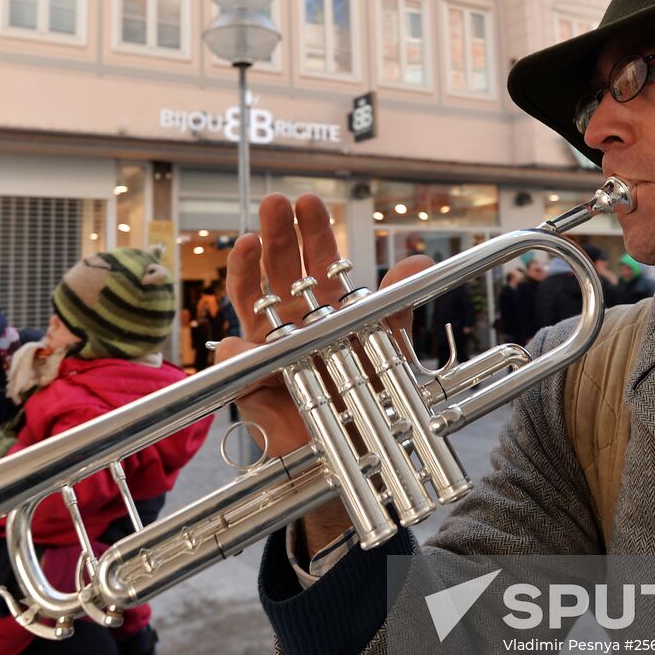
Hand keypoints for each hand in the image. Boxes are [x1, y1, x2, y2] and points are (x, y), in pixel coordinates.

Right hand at [217, 193, 430, 555]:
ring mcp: (269, 348)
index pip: (318, 262)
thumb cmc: (367, 400)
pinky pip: (241, 361)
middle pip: (281, 270)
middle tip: (275, 203)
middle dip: (278, 235)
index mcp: (328, 310)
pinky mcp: (251, 381)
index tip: (308, 201)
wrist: (352, 453)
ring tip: (246, 241)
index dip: (312, 232)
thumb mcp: (387, 347)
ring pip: (252, 302)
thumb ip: (395, 305)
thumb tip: (413, 260)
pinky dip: (242, 350)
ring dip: (246, 270)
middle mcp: (295, 322)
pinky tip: (248, 340)